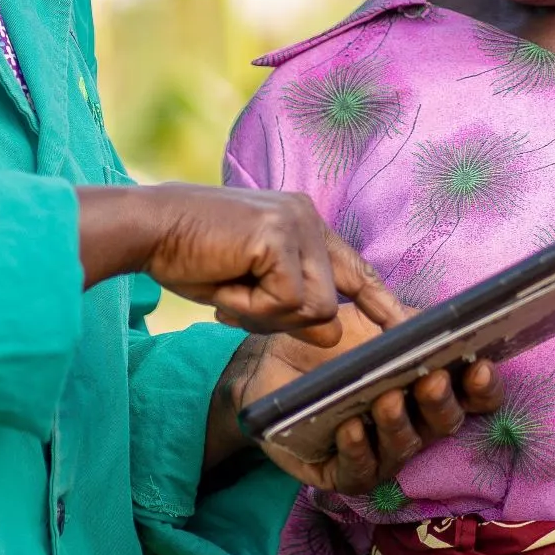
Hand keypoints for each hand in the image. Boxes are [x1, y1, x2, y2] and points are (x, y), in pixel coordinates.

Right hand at [75, 184, 401, 344]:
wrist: (147, 228)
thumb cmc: (188, 257)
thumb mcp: (247, 294)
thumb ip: (292, 311)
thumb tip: (335, 337)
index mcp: (302, 222)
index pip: (353, 269)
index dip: (380, 302)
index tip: (406, 327)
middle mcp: (308, 216)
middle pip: (329, 302)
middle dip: (280, 319)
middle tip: (233, 299)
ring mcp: (297, 223)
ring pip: (313, 308)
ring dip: (264, 315)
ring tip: (227, 286)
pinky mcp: (280, 237)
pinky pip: (287, 303)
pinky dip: (251, 309)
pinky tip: (225, 283)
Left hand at [215, 303, 502, 490]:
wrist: (271, 362)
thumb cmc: (332, 344)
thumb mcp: (374, 323)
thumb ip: (409, 323)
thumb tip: (436, 325)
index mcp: (429, 389)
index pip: (473, 396)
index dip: (483, 387)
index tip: (478, 366)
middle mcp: (414, 424)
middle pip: (444, 423)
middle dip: (440, 403)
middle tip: (431, 379)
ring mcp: (380, 452)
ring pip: (403, 449)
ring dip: (398, 424)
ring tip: (386, 400)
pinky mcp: (342, 472)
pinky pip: (359, 470)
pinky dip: (358, 449)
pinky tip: (350, 427)